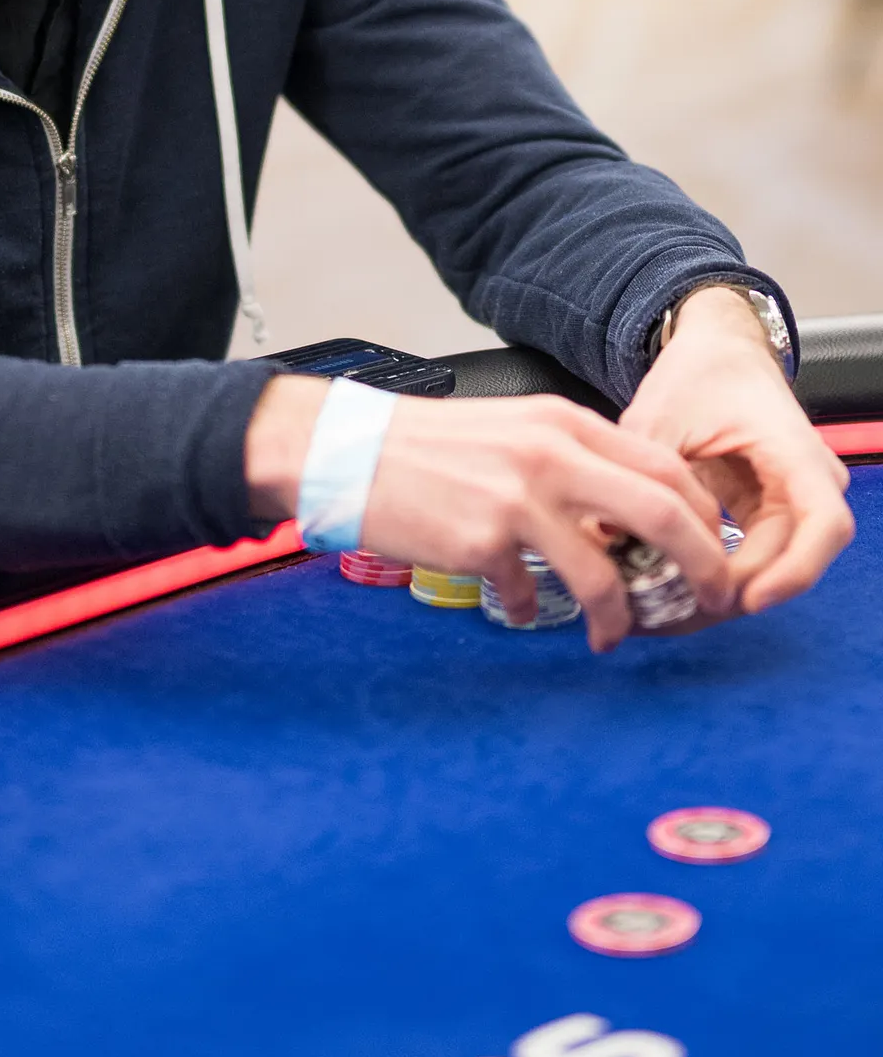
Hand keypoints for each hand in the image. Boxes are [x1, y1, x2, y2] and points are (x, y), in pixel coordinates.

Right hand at [360, 392, 728, 649]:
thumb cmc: (426, 446)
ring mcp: (517, 499)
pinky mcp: (481, 541)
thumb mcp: (512, 431)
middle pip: (660, 512)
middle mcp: (550, 455)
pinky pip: (527, 593)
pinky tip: (515, 607)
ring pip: (604, 571)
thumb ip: (570, 461)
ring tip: (611, 634)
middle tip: (709, 600)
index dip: (702, 516)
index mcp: (563, 423)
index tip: (710, 551)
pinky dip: (527, 609)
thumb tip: (622, 515)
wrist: (346, 450)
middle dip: (701, 566)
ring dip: (621, 615)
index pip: (665, 467)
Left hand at [622, 287, 852, 615]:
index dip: (791, 572)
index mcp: (795, 451)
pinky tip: (668, 587)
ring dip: (723, 593)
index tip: (743, 599)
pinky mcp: (768, 514)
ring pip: (771, 568)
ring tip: (662, 610)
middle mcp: (808, 483)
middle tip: (674, 616)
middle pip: (793, 560)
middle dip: (737, 594)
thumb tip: (609, 532)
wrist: (716, 353)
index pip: (824, 525)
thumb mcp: (659, 417)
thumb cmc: (696, 375)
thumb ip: (643, 472)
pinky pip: (753, 559)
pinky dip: (716, 577)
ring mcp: (793, 502)